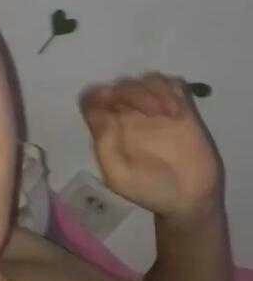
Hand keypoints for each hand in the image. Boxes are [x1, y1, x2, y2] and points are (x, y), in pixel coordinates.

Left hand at [79, 71, 223, 225]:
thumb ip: (105, 145)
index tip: (112, 102)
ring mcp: (155, 112)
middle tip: (151, 113)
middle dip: (132, 92)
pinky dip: (172, 91)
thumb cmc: (150, 191)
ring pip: (146, 81)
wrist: (188, 199)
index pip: (93, 101)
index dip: (97, 96)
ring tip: (168, 115)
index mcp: (110, 131)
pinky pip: (172, 85)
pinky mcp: (180, 111)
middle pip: (121, 86)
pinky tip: (177, 113)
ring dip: (155, 91)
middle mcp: (130, 117)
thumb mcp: (118, 176)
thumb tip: (100, 112)